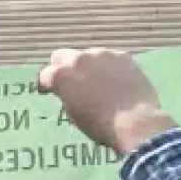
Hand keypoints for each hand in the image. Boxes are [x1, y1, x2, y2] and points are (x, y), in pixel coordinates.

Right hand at [38, 48, 175, 154]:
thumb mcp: (72, 114)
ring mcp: (101, 54)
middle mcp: (77, 59)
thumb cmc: (99, 125)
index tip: (50, 92)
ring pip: (87, 55)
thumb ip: (66, 95)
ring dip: (87, 66)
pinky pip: (109, 58)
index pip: (45, 75)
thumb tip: (70, 92)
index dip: (46, 85)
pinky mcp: (122, 56)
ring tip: (97, 81)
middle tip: (71, 82)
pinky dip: (108, 66)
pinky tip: (115, 80)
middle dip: (62, 67)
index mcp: (60, 75)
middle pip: (61, 56)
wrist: (135, 122)